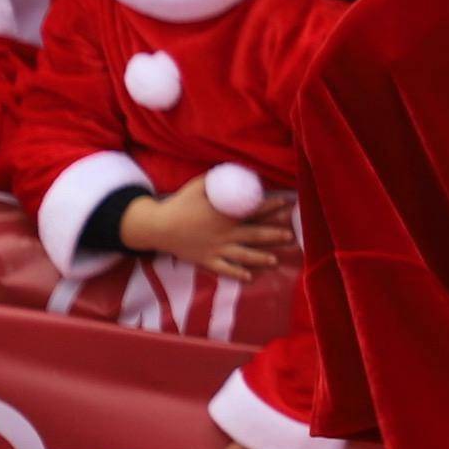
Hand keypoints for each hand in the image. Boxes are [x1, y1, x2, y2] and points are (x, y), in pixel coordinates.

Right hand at [125, 175, 297, 281]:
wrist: (158, 227)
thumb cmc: (179, 204)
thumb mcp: (197, 186)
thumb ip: (215, 180)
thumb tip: (230, 170)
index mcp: (224, 214)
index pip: (253, 210)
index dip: (270, 206)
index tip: (285, 204)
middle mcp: (224, 233)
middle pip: (254, 234)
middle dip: (274, 235)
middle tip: (290, 235)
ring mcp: (216, 248)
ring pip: (243, 254)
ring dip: (261, 257)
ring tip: (276, 260)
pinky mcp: (207, 260)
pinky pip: (225, 269)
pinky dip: (237, 274)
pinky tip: (250, 278)